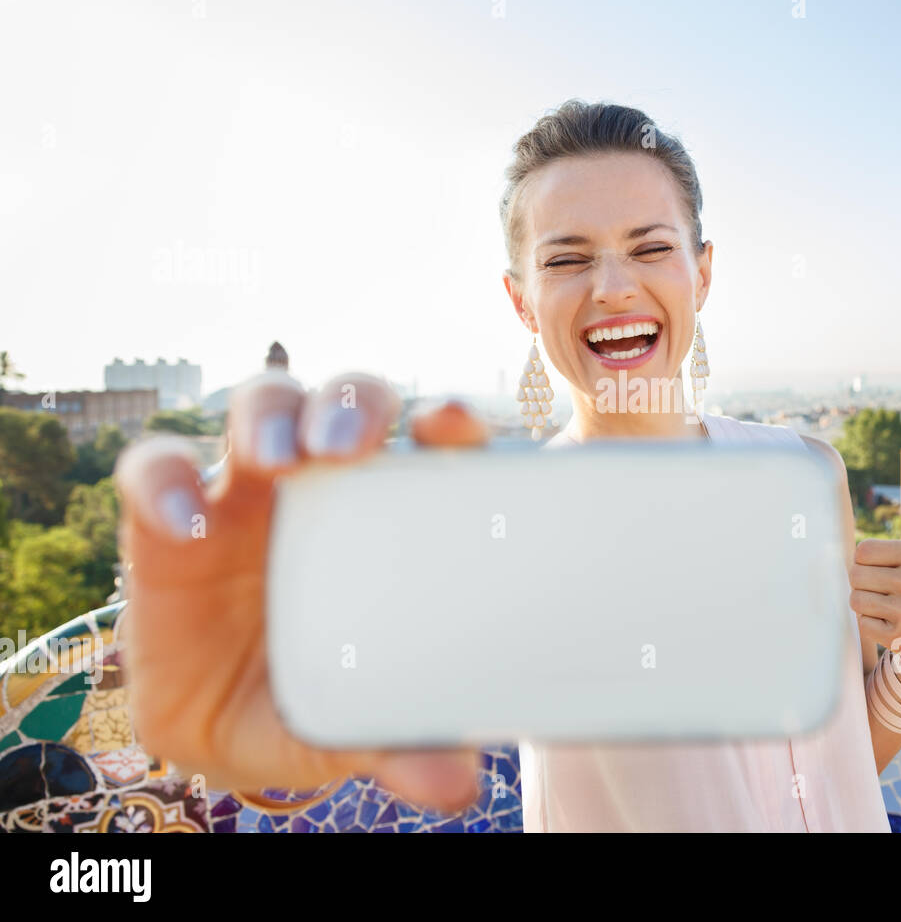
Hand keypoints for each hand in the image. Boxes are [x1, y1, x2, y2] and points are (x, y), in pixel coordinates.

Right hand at [114, 371, 490, 811]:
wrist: (227, 727)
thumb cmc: (314, 699)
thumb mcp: (354, 723)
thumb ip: (403, 742)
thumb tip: (457, 784)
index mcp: (390, 516)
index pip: (425, 442)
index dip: (444, 420)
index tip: (455, 428)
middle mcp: (324, 486)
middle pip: (340, 404)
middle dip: (350, 405)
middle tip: (351, 444)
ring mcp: (245, 491)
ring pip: (259, 407)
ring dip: (270, 414)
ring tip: (279, 454)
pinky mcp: (167, 517)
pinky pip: (155, 470)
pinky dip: (165, 479)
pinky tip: (185, 519)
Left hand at [849, 481, 900, 682]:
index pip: (862, 550)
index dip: (867, 561)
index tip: (885, 568)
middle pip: (855, 575)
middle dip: (864, 583)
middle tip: (886, 590)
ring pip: (856, 599)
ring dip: (865, 604)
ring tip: (887, 606)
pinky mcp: (900, 637)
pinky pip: (862, 624)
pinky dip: (870, 625)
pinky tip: (890, 624)